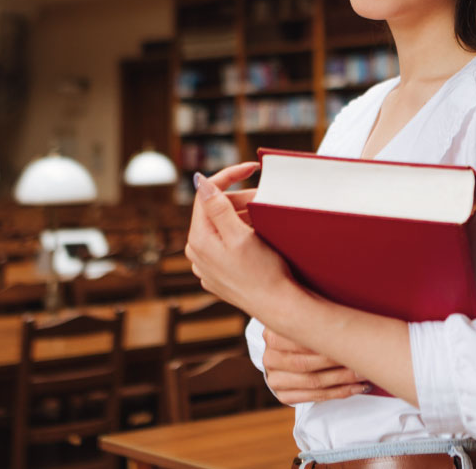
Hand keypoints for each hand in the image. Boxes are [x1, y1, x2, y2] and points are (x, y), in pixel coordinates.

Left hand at [186, 163, 294, 314]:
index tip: (252, 168)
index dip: (229, 176)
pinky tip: (259, 235)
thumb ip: (218, 208)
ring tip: (265, 217)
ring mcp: (207, 266)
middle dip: (239, 199)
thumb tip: (199, 181)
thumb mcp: (241, 236)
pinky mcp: (218, 274)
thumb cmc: (263, 273)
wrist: (278, 307)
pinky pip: (225, 244)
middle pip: (214, 211)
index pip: (205, 194)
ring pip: (221, 227)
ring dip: (242, 216)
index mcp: (199, 240)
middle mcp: (197, 253)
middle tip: (266, 198)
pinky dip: (241, 233)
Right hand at [261, 327, 370, 403]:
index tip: (353, 341)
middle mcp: (270, 358)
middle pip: (307, 364)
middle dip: (338, 363)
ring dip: (343, 380)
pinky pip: (315, 397)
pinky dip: (339, 393)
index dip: (328, 342)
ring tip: (364, 375)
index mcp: (272, 335)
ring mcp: (274, 379)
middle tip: (362, 360)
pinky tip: (356, 387)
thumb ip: (316, 316)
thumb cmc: (304, 328)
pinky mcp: (283, 395)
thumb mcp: (305, 316)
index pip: (302, 341)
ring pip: (313, 382)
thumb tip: (348, 318)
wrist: (286, 348)